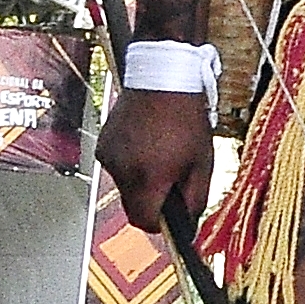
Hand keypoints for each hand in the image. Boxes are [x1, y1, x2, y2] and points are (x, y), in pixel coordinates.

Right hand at [97, 86, 214, 237]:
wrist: (161, 78)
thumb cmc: (187, 119)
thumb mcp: (202, 161)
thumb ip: (195, 197)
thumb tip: (188, 223)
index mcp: (148, 178)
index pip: (143, 221)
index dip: (160, 225)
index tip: (174, 218)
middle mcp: (122, 171)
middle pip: (133, 206)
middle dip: (152, 202)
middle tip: (174, 181)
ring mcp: (108, 158)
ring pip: (125, 186)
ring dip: (143, 181)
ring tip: (162, 154)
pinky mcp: (102, 145)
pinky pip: (118, 167)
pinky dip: (132, 164)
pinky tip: (147, 143)